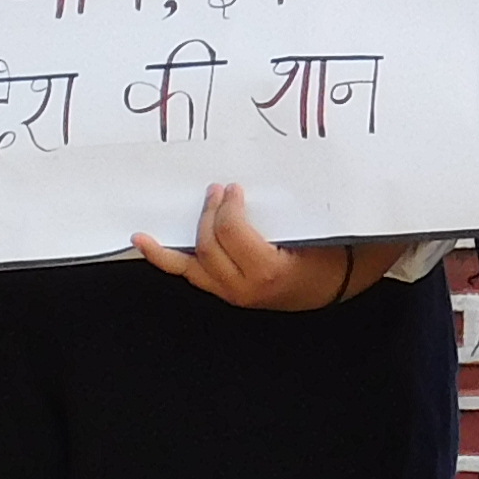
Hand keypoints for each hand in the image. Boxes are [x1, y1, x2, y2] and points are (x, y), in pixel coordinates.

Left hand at [134, 181, 363, 310]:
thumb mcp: (311, 231)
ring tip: (148, 232)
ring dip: (175, 242)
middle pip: (210, 245)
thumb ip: (280, 212)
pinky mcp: (226, 292)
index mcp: (268, 271)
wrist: (333, 287)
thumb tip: (244, 185)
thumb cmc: (328, 256)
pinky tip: (146, 246)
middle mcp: (244, 288)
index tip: (232, 189)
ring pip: (191, 266)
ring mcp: (232, 293)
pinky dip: (167, 260)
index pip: (233, 233)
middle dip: (209, 214)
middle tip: (216, 191)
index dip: (228, 208)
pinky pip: (192, 274)